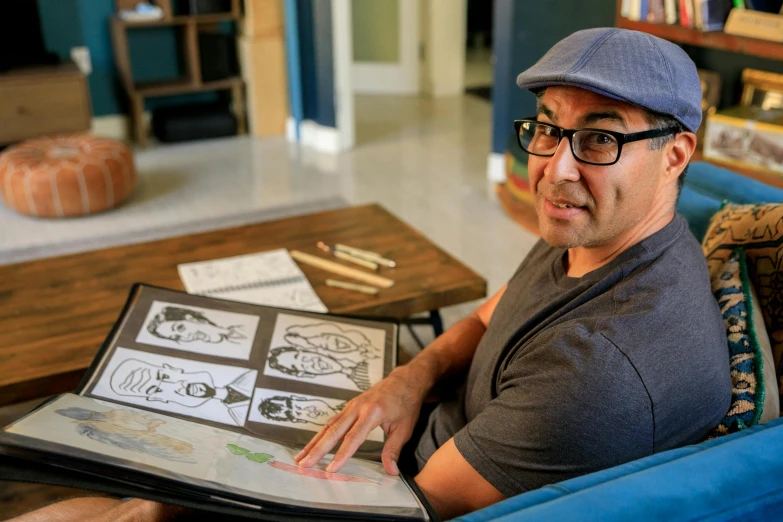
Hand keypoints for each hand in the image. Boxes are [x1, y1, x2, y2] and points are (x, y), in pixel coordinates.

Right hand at [293, 363, 432, 474]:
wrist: (405, 381)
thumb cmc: (406, 403)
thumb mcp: (404, 428)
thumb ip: (394, 450)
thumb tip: (391, 471)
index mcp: (373, 412)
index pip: (353, 438)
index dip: (341, 455)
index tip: (330, 469)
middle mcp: (358, 407)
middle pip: (333, 431)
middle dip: (317, 449)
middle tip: (303, 464)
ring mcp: (352, 405)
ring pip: (329, 425)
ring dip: (314, 442)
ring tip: (300, 458)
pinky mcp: (350, 407)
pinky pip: (332, 421)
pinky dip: (321, 434)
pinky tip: (313, 445)